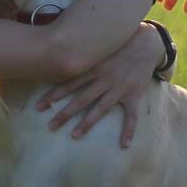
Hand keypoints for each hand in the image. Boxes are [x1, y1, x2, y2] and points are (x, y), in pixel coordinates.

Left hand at [34, 23, 162, 147]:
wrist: (147, 42)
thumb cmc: (119, 42)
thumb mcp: (98, 43)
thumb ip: (81, 48)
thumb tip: (58, 46)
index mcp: (94, 67)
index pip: (69, 83)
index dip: (54, 95)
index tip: (39, 106)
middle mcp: (105, 79)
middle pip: (81, 99)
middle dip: (65, 113)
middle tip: (50, 126)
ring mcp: (120, 88)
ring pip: (101, 109)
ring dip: (87, 123)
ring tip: (74, 136)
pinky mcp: (134, 94)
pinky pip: (132, 115)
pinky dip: (129, 130)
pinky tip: (124, 144)